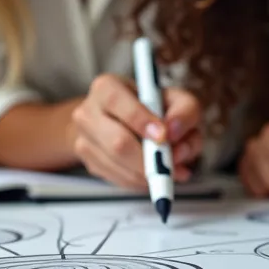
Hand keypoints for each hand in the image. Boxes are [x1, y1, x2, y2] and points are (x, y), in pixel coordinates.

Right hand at [69, 74, 202, 188]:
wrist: (125, 120)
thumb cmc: (154, 108)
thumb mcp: (177, 100)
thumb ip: (184, 111)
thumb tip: (173, 132)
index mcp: (106, 87)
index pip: (117, 102)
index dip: (141, 121)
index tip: (163, 137)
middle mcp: (88, 112)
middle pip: (117, 143)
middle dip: (149, 159)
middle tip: (172, 166)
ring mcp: (84, 139)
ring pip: (118, 165)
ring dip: (149, 173)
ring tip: (170, 169)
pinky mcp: (89, 163)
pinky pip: (117, 179)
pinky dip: (141, 181)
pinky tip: (153, 172)